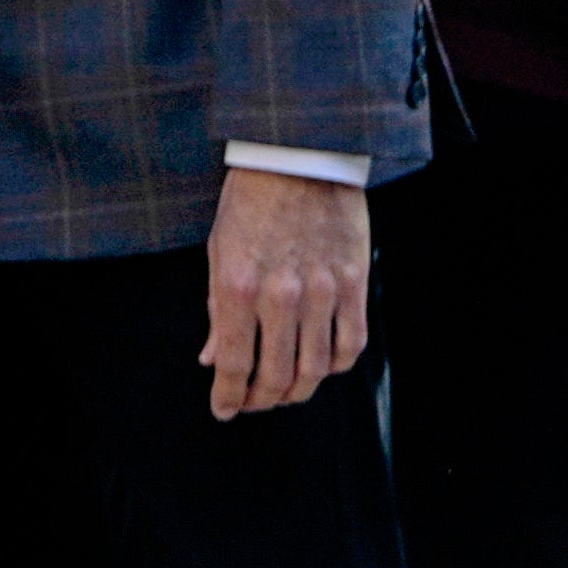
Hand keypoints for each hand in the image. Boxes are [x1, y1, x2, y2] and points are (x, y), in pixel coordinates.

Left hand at [199, 161, 372, 416]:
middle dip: (263, 400)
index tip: (224, 410)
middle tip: (256, 403)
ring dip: (300, 390)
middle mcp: (280, 295)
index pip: (234, 363)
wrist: (298, 157)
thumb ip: (218, 309)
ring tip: (289, 392)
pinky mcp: (353, 283)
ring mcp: (322, 291)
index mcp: (238, 286)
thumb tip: (213, 358)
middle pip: (277, 375)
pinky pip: (351, 343)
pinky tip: (325, 365)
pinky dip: (338, 364)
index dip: (229, 396)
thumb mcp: (220, 253)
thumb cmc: (252, 202)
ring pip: (317, 368)